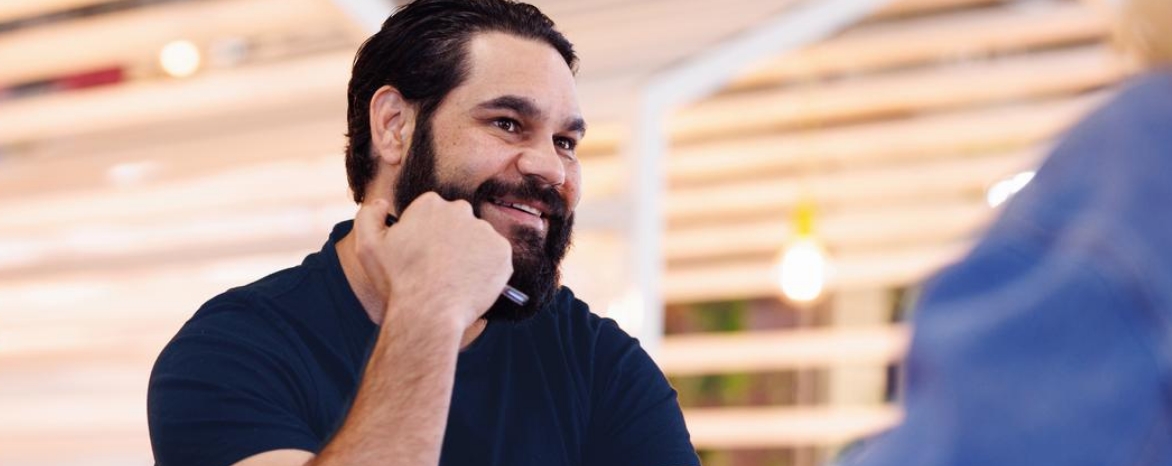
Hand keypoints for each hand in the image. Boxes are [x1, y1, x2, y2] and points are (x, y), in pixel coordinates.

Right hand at [353, 193, 512, 330]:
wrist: (429, 313)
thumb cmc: (397, 281)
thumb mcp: (367, 246)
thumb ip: (369, 216)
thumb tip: (382, 203)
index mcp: (430, 204)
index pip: (433, 213)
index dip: (426, 235)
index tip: (422, 254)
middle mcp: (461, 210)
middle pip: (458, 223)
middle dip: (451, 240)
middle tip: (440, 268)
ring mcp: (485, 230)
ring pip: (478, 240)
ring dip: (470, 254)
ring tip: (455, 279)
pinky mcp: (502, 252)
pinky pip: (496, 258)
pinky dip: (487, 269)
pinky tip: (470, 283)